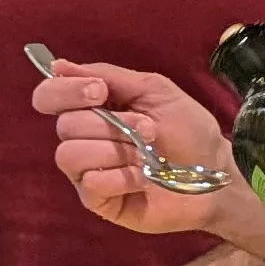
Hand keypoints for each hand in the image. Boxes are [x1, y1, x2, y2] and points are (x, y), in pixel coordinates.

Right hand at [37, 61, 239, 236]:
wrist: (214, 171)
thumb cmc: (188, 128)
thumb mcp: (154, 90)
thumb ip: (108, 75)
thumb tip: (58, 64)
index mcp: (93, 107)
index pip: (50, 95)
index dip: (65, 91)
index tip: (99, 92)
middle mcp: (84, 138)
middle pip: (65, 125)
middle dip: (111, 124)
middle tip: (149, 130)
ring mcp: (87, 171)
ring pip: (70, 155)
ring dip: (114, 150)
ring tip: (146, 156)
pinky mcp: (98, 200)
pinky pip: (89, 183)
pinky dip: (120, 177)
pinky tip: (143, 178)